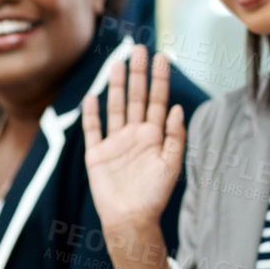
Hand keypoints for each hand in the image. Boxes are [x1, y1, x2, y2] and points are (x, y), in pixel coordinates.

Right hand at [81, 46, 184, 241]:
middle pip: (136, 98)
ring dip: (116, 86)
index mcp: (154, 137)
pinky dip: (91, 114)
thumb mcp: (171, 165)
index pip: (158, 101)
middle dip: (138, 74)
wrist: (130, 220)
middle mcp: (135, 135)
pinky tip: (92, 97)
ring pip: (115, 108)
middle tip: (139, 48)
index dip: (159, 79)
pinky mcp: (97, 155)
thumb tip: (178, 108)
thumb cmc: (154, 196)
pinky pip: (93, 130)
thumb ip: (175, 136)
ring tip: (117, 63)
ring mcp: (115, 143)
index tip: (162, 57)